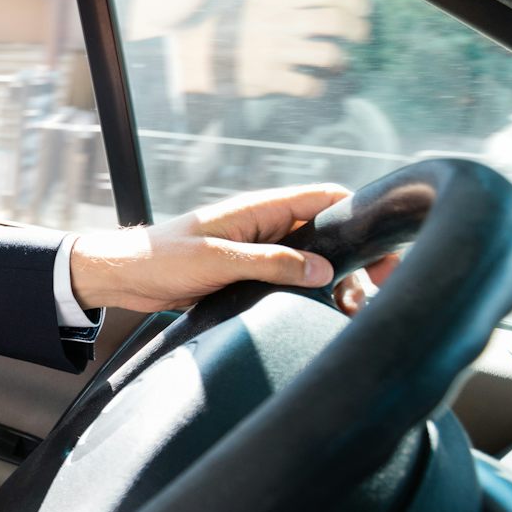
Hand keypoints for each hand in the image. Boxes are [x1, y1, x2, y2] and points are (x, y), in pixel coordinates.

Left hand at [69, 183, 399, 313]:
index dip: (361, 213)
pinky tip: (328, 314)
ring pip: (316, 259)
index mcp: (260, 209)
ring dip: (338, 280)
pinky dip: (314, 293)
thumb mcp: (218, 260)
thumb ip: (271, 262)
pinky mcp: (251, 274)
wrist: (123, 276)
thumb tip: (324, 269)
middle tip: (378, 288)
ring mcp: (261, 250)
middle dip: (358, 256)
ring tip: (355, 307)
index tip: (388, 244)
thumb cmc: (161, 258)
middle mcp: (266, 226)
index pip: (326, 197)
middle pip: (329, 232)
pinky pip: (294, 279)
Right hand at [176, 0, 370, 97]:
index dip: (353, 0)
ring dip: (341, 60)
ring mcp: (274, 51)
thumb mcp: (251, 2)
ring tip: (338, 63)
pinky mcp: (268, 78)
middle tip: (361, 37)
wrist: (189, 56)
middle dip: (357, 30)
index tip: (364, 10)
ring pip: (329, 54)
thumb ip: (285, 0)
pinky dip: (317, 87)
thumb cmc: (223, 29)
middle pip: (335, 21)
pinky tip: (314, 85)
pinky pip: (308, 85)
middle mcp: (277, 22)